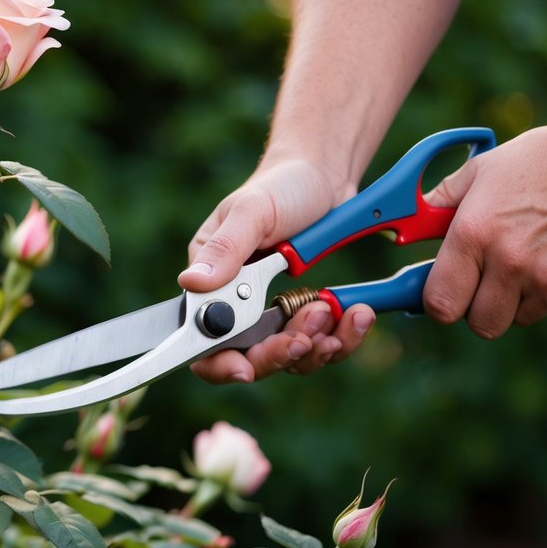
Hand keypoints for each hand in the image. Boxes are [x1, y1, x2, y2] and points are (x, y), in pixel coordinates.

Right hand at [178, 159, 376, 382]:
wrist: (326, 177)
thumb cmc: (283, 186)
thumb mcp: (253, 211)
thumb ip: (225, 248)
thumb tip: (190, 282)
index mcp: (211, 282)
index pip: (202, 340)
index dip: (218, 364)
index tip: (245, 370)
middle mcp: (236, 306)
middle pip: (248, 359)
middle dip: (279, 354)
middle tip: (305, 336)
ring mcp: (272, 314)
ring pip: (290, 358)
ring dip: (315, 345)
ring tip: (333, 311)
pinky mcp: (305, 315)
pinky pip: (321, 344)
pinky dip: (342, 337)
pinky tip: (355, 314)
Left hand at [422, 115, 546, 337]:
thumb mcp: (484, 170)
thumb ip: (441, 203)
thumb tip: (407, 230)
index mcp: (475, 234)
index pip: (439, 303)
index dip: (439, 302)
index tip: (445, 292)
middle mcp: (509, 263)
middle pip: (480, 325)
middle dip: (479, 308)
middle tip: (489, 281)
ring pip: (520, 317)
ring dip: (520, 298)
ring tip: (535, 253)